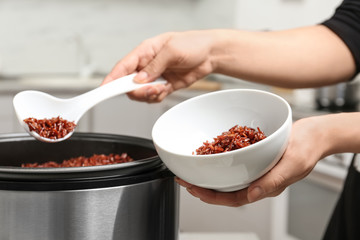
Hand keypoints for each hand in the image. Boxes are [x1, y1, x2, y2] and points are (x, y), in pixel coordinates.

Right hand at [103, 30, 217, 102]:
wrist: (211, 54)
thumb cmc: (193, 44)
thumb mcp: (172, 50)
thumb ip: (154, 66)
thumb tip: (139, 79)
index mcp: (145, 51)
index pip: (123, 66)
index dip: (111, 78)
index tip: (104, 89)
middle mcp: (148, 65)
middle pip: (129, 83)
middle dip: (136, 90)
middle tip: (149, 90)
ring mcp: (156, 76)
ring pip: (141, 93)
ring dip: (148, 95)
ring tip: (161, 88)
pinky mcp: (165, 85)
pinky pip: (154, 96)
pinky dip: (157, 97)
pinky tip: (165, 90)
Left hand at [176, 116, 329, 206]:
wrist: (315, 133)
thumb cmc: (308, 149)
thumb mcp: (292, 165)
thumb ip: (272, 181)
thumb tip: (252, 195)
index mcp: (265, 187)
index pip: (233, 198)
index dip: (211, 197)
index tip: (193, 190)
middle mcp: (257, 180)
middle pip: (226, 189)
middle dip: (204, 188)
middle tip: (184, 180)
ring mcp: (256, 169)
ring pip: (228, 177)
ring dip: (210, 175)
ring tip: (192, 171)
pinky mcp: (255, 157)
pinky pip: (235, 162)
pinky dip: (221, 161)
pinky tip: (211, 155)